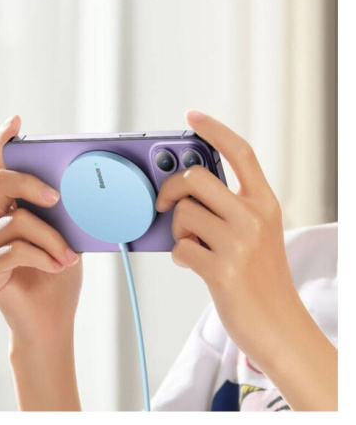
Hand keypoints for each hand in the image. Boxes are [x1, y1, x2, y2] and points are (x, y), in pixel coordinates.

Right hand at [0, 115, 82, 343]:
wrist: (52, 319)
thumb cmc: (60, 273)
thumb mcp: (69, 235)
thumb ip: (66, 213)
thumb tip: (85, 188)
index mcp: (11, 210)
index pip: (0, 170)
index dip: (3, 143)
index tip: (16, 122)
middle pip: (0, 182)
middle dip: (31, 184)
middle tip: (57, 198)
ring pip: (17, 221)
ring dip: (52, 239)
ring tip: (69, 257)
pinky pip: (15, 250)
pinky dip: (43, 257)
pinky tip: (57, 267)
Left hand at [156, 110, 336, 410]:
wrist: (278, 324)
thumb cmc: (260, 275)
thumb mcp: (256, 232)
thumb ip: (227, 207)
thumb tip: (183, 190)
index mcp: (264, 202)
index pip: (240, 152)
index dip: (214, 130)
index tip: (192, 117)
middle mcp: (255, 216)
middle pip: (195, 177)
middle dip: (170, 188)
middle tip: (163, 202)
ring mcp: (240, 243)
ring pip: (182, 213)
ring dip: (178, 230)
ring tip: (193, 245)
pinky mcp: (222, 270)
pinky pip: (179, 247)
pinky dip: (180, 255)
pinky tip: (194, 264)